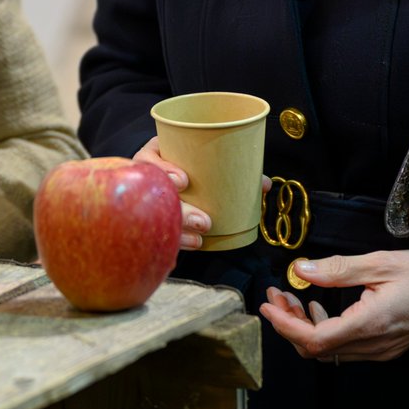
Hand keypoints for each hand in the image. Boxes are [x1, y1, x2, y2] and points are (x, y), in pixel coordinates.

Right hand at [134, 136, 272, 251]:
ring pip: (153, 218)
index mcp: (156, 154)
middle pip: (155, 196)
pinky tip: (183, 254)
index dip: (164, 170)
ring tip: (200, 240)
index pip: (149, 159)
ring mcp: (144, 199)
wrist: (167, 173)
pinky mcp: (146, 219)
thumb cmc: (188, 162)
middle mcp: (145, 177)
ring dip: (179, 232)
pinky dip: (171, 244)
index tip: (184, 181)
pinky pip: (152, 234)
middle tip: (205, 222)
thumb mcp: (205, 159)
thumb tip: (264, 185)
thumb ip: (234, 169)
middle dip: (181, 211)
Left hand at [259, 248, 408, 362]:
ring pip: (330, 351)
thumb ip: (339, 268)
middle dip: (289, 324)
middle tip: (277, 295)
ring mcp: (381, 351)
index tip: (267, 305)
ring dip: (305, 328)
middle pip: (317, 350)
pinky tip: (322, 307)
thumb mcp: (382, 262)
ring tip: (295, 297)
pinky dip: (326, 331)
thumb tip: (301, 269)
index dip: (285, 326)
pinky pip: (346, 348)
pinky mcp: (387, 348)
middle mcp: (373, 346)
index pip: (314, 341)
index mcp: (370, 324)